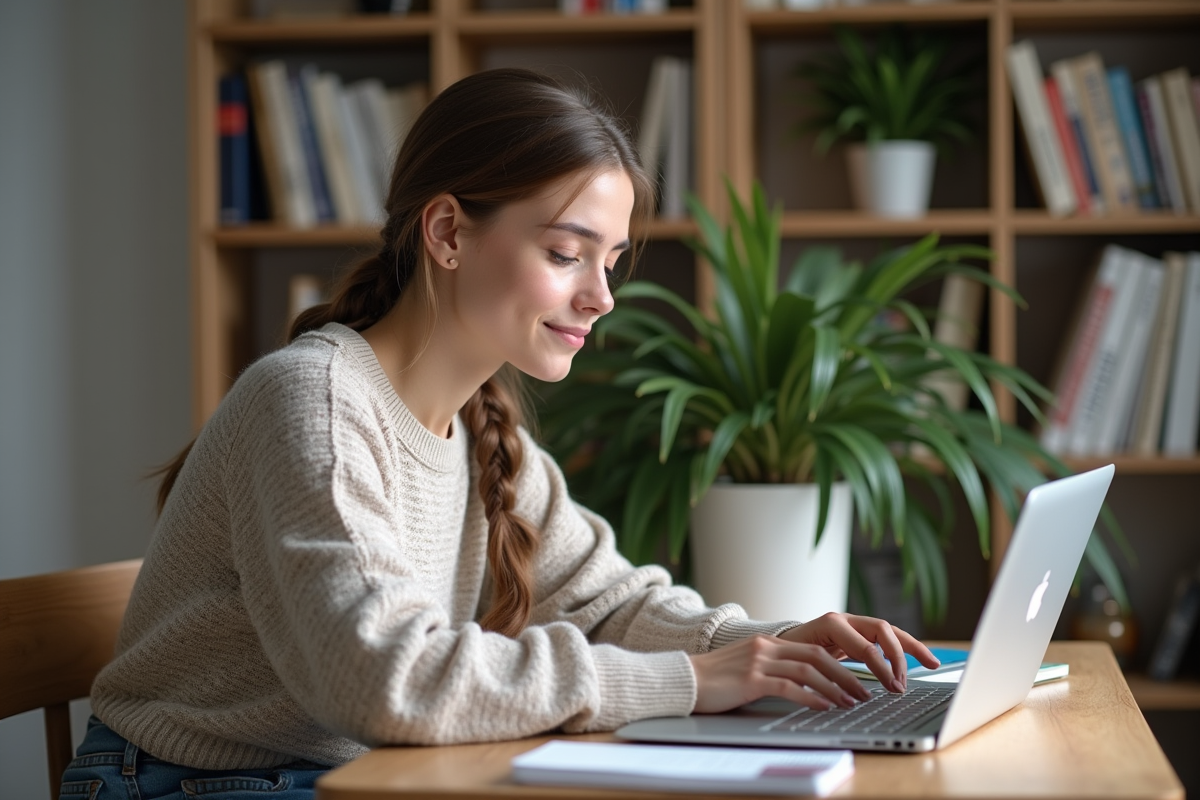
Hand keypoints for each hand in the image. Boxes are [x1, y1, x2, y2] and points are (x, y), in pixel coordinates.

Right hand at [687, 612, 938, 714]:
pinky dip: (812, 697)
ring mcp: (759, 661)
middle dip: (849, 674)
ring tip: (854, 702)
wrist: (682, 680)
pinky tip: (825, 707)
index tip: (864, 678)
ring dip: (837, 686)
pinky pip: (789, 686)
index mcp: (770, 643)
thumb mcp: (749, 669)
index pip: (818, 648)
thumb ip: (775, 670)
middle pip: (821, 654)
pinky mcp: (751, 679)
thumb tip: (807, 685)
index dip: (844, 662)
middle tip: (869, 692)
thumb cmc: (716, 681)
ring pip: (810, 669)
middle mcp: (768, 647)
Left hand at [778, 612, 939, 693]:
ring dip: (911, 648)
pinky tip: (922, 658)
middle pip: (882, 630)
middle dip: (897, 658)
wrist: (779, 643)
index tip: (892, 688)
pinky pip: (887, 638)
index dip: (882, 667)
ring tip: (931, 663)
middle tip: (901, 685)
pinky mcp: (859, 633)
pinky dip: (905, 647)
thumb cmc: (788, 655)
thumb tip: (838, 696)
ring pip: (890, 630)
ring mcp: (854, 624)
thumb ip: (820, 674)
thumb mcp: (800, 663)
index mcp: (831, 624)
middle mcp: (845, 620)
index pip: (865, 645)